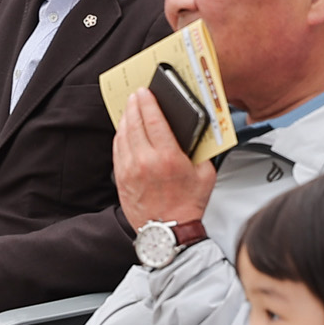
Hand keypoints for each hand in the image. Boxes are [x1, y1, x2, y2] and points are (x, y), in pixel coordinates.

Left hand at [113, 88, 215, 228]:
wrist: (169, 233)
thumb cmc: (187, 206)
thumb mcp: (205, 174)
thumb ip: (202, 150)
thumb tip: (195, 132)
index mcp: (168, 158)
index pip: (153, 119)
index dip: (149, 102)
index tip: (146, 91)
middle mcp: (145, 161)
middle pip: (135, 122)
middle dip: (135, 104)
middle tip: (137, 94)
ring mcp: (130, 170)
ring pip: (123, 134)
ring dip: (126, 117)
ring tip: (131, 108)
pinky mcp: (122, 179)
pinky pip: (118, 149)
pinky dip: (121, 135)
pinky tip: (125, 129)